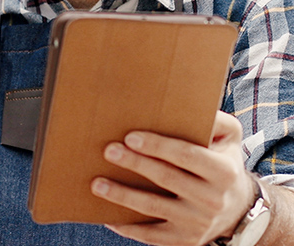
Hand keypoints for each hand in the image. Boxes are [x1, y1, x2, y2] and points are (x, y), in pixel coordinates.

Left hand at [91, 111, 255, 245]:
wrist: (239, 208)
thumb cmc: (224, 160)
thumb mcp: (230, 137)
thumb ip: (216, 119)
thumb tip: (189, 103)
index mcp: (223, 171)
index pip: (186, 155)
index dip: (157, 146)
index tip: (130, 137)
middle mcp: (213, 199)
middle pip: (166, 178)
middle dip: (135, 164)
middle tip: (109, 151)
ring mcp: (198, 223)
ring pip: (154, 208)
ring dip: (123, 196)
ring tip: (97, 184)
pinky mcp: (185, 241)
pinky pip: (153, 236)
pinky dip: (129, 227)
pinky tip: (108, 216)